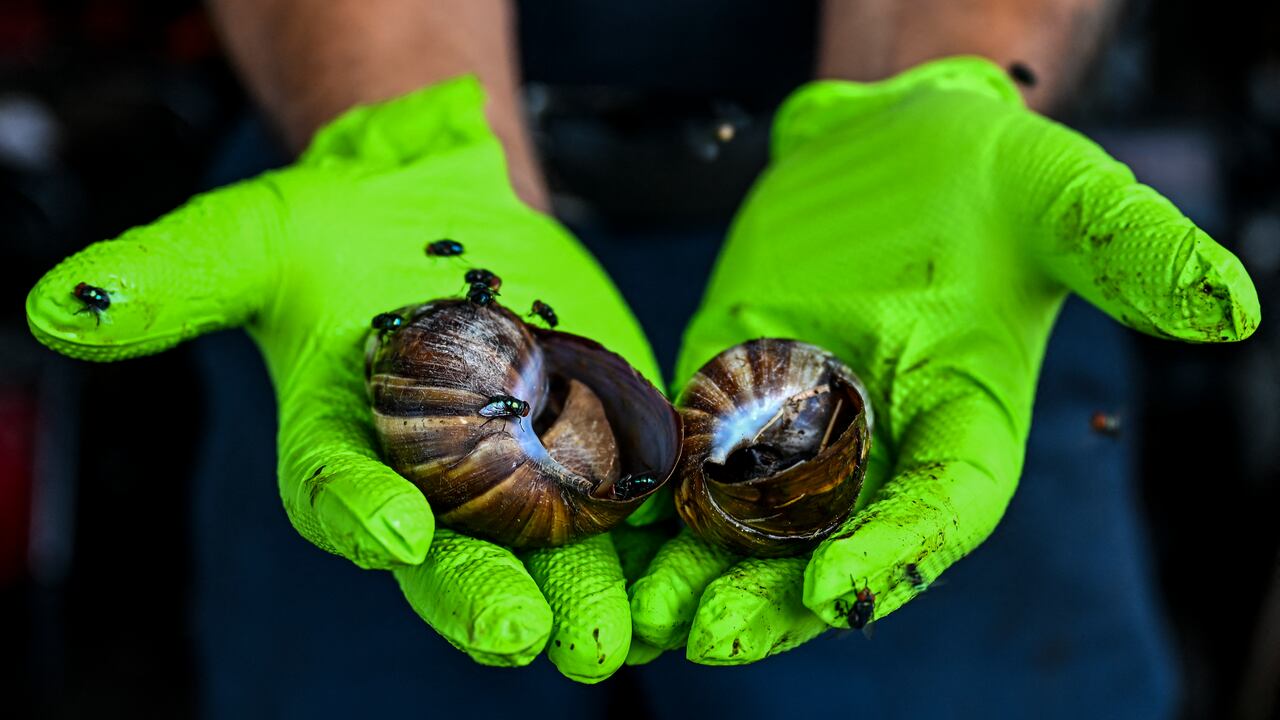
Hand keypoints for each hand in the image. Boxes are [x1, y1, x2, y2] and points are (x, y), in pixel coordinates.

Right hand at [26, 77, 657, 681]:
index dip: (361, 513)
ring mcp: (522, 473)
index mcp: (343, 451)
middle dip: (481, 595)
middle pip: (455, 552)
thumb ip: (176, 277)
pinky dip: (657, 539)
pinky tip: (687, 571)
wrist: (441, 210)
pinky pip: (631, 503)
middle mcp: (432, 482)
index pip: (344, 494)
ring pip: (552, 551)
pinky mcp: (596, 446)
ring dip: (582, 596)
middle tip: (517, 637)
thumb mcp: (254, 236)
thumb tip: (57, 307)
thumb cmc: (338, 231)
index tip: (393, 527)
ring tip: (606, 642)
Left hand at [628, 57, 1259, 663]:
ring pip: (744, 526)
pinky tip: (602, 544)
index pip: (940, 512)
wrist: (893, 142)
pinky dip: (649, 506)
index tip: (830, 591)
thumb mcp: (1060, 195)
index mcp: (969, 426)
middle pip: (827, 548)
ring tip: (639, 623)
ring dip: (693, 578)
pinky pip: (686, 462)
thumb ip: (1127, 249)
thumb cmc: (989, 171)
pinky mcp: (727, 391)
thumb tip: (1234, 308)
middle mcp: (880, 448)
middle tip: (706, 640)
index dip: (892, 555)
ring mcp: (796, 429)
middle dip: (769, 601)